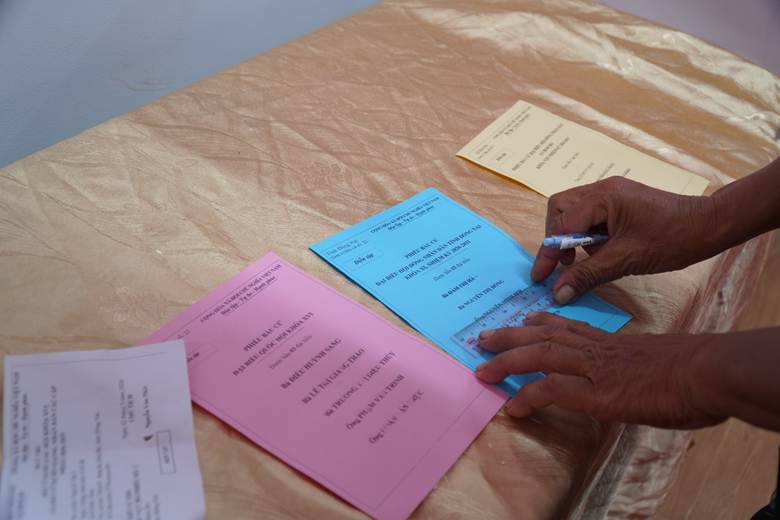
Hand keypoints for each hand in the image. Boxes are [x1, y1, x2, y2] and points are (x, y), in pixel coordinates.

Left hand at [475, 312, 725, 428]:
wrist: (707, 373)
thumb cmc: (693, 370)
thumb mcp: (656, 361)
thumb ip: (637, 367)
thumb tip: (637, 379)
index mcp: (611, 342)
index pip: (569, 327)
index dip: (543, 322)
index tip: (526, 318)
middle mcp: (596, 348)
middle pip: (544, 335)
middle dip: (510, 336)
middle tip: (483, 338)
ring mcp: (594, 367)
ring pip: (539, 355)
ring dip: (507, 361)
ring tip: (483, 369)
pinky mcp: (596, 391)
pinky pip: (551, 390)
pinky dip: (528, 396)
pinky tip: (513, 407)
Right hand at [533, 177, 718, 303]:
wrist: (710, 226)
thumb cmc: (672, 240)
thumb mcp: (626, 260)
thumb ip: (588, 274)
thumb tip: (558, 293)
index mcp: (602, 198)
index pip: (561, 225)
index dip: (549, 253)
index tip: (540, 277)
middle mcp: (602, 189)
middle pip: (560, 209)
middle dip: (557, 238)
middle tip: (567, 264)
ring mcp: (612, 193)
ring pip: (573, 211)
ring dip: (573, 236)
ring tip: (591, 258)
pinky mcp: (621, 201)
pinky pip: (591, 215)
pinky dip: (588, 234)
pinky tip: (604, 250)